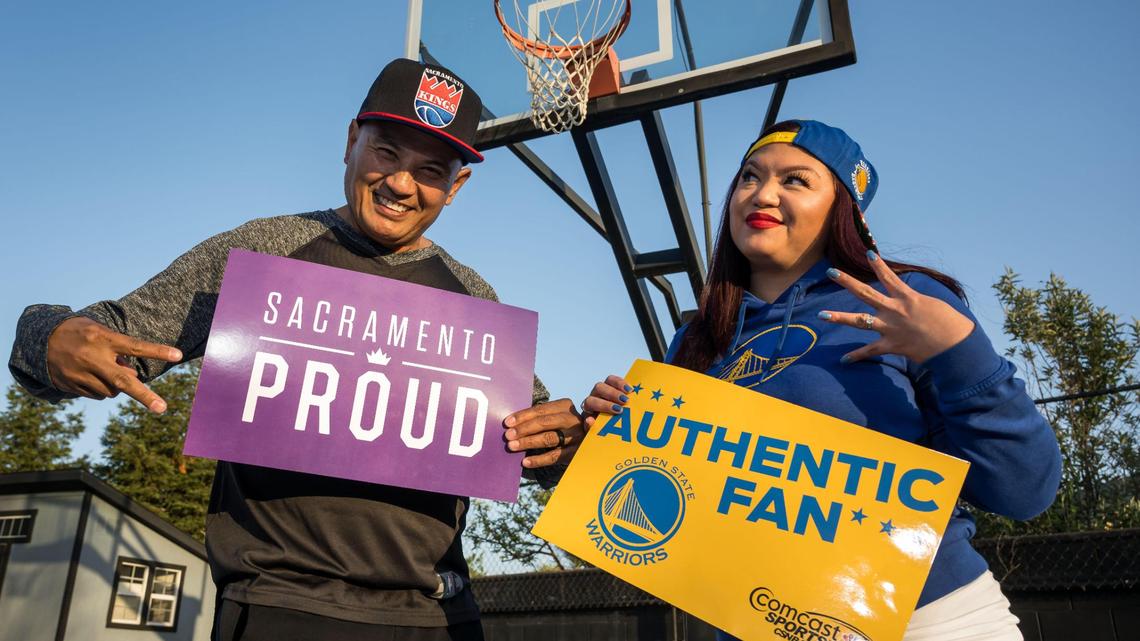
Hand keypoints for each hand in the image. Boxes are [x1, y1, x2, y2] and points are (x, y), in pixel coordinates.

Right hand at [46, 317, 182, 412]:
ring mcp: (80, 374)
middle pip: (124, 381)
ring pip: (112, 391)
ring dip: (118, 386)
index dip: (157, 350)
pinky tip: (93, 376)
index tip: (178, 355)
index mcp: (102, 339)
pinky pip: (97, 395)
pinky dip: (102, 389)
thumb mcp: (99, 331)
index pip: (135, 346)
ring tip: (107, 370)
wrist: (39, 340)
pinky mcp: (71, 386)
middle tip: (162, 408)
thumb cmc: (79, 332)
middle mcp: (92, 358)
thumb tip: (131, 376)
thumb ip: (118, 351)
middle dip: (145, 396)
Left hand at [503, 399, 585, 467]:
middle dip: (524, 429)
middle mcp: (572, 419)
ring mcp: (575, 436)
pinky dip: (538, 460)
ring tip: (512, 446)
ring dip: (528, 442)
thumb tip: (512, 423)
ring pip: (549, 438)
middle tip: (508, 435)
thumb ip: (539, 417)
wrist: (590, 440)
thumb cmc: (564, 426)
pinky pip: (554, 457)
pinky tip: (525, 462)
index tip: (507, 423)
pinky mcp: (576, 452)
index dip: (523, 416)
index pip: (541, 410)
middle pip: (544, 422)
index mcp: (565, 406)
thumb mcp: (557, 416)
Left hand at [580, 375, 630, 430]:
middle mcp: (594, 395)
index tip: (617, 410)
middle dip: (612, 394)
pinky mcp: (613, 387)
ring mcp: (604, 389)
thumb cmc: (598, 428)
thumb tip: (590, 421)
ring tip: (629, 393)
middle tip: (624, 401)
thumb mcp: (593, 431)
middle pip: (599, 388)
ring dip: (619, 385)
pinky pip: (615, 380)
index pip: (591, 402)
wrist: (601, 424)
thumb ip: (590, 428)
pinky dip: (623, 383)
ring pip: (608, 381)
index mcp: (588, 407)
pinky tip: (631, 389)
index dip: (603, 405)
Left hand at [819, 251, 974, 363]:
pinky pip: (869, 351)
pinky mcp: (891, 345)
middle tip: (831, 272)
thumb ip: (914, 300)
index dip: (878, 265)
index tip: (868, 253)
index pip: (889, 277)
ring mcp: (890, 328)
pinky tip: (844, 360)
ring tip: (821, 315)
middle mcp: (894, 310)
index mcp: (907, 298)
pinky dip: (857, 356)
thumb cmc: (949, 323)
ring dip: (839, 317)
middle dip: (847, 281)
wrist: (955, 345)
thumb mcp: (932, 304)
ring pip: (859, 320)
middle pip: (865, 293)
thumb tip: (907, 299)